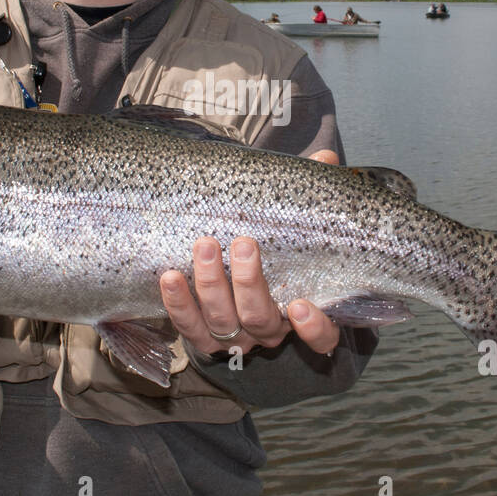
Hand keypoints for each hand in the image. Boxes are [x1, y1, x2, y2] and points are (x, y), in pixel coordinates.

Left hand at [159, 149, 341, 357]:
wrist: (235, 292)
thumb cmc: (275, 253)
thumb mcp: (296, 228)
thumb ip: (312, 199)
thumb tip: (326, 158)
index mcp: (302, 310)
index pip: (322, 337)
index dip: (313, 328)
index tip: (299, 305)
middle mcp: (269, 330)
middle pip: (259, 318)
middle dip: (247, 283)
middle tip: (242, 243)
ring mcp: (234, 337)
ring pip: (222, 321)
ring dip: (210, 285)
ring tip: (205, 246)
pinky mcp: (202, 338)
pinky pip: (188, 327)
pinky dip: (178, 304)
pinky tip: (171, 277)